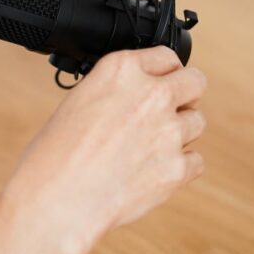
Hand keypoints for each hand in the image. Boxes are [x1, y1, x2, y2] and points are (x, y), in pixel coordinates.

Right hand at [0, 46, 206, 253]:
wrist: (57, 197)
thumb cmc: (56, 152)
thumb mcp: (80, 99)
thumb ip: (117, 90)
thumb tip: (137, 95)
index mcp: (121, 69)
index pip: (166, 56)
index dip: (163, 72)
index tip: (161, 82)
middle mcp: (151, 94)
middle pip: (195, 82)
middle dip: (185, 95)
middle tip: (168, 110)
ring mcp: (169, 131)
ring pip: (196, 122)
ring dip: (179, 132)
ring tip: (149, 147)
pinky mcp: (177, 168)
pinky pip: (196, 160)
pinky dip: (180, 166)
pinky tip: (153, 170)